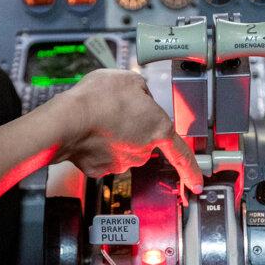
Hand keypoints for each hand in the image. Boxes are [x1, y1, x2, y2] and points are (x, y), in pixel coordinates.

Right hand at [51, 69, 203, 192]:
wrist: (67, 121)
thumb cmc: (99, 99)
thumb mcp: (129, 80)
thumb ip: (143, 91)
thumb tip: (142, 97)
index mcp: (158, 128)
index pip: (182, 155)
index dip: (191, 171)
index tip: (198, 184)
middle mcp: (143, 150)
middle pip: (144, 140)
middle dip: (134, 128)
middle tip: (116, 111)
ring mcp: (122, 163)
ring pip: (123, 148)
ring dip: (114, 136)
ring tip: (98, 118)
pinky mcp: (101, 169)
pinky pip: (103, 156)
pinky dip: (97, 146)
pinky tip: (88, 132)